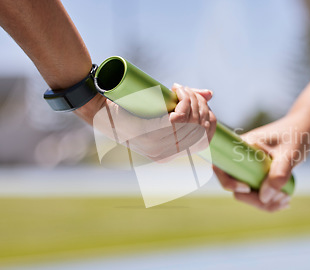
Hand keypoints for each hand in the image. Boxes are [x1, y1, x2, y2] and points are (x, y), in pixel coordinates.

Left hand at [76, 83, 215, 161]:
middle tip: (183, 90)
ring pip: (191, 121)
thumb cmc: (128, 109)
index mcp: (169, 153)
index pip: (205, 139)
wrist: (99, 107)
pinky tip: (177, 93)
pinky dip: (183, 103)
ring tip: (179, 89)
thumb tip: (210, 95)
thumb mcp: (159, 111)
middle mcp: (164, 154)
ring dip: (190, 100)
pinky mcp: (149, 132)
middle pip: (200, 128)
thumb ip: (185, 105)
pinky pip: (179, 118)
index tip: (200, 102)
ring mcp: (156, 145)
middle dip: (198, 104)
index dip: (209, 118)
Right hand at [214, 114, 309, 211]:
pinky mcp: (257, 175)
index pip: (221, 167)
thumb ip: (278, 175)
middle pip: (235, 187)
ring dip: (265, 203)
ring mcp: (248, 167)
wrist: (303, 129)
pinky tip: (285, 199)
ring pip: (247, 194)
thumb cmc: (295, 136)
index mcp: (241, 147)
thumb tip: (264, 197)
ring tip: (287, 198)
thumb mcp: (289, 155)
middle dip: (256, 199)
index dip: (229, 182)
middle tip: (281, 196)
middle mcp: (240, 158)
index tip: (248, 187)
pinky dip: (269, 201)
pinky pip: (257, 193)